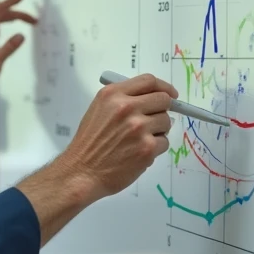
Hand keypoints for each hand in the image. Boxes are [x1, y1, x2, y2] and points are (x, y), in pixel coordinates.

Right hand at [16, 73, 177, 246]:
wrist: (81, 172)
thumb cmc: (89, 143)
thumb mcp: (99, 110)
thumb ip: (123, 100)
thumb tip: (151, 98)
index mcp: (113, 95)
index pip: (149, 81)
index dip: (164, 87)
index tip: (171, 94)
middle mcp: (126, 108)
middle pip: (163, 100)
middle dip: (162, 110)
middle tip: (154, 121)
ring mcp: (139, 128)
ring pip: (166, 122)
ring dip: (158, 131)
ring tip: (140, 140)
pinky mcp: (147, 148)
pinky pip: (164, 142)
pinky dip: (156, 148)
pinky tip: (138, 153)